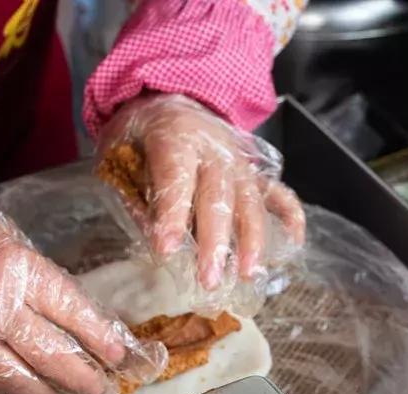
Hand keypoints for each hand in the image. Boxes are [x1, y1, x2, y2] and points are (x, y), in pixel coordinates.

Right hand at [0, 191, 164, 393]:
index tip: (117, 356)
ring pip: (16, 382)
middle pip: (50, 356)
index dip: (99, 338)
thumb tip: (78, 320)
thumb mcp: (12, 244)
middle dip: (81, 378)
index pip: (72, 312)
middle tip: (98, 389)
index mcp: (19, 272)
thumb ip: (41, 282)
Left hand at [98, 94, 305, 290]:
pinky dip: (290, 216)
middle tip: (209, 279)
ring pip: (250, 202)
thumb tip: (154, 239)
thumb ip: (132, 194)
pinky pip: (278, 193)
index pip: (176, 178)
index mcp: (176, 137)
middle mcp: (214, 149)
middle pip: (218, 197)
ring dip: (252, 240)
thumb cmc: (138, 133)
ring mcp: (239, 161)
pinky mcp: (254, 172)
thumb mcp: (115, 153)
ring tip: (248, 274)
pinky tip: (292, 244)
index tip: (166, 249)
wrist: (167, 99)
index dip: (171, 214)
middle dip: (215, 241)